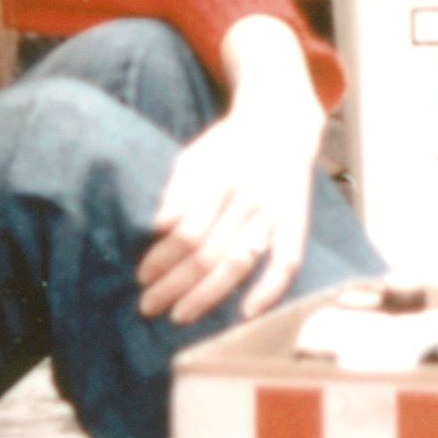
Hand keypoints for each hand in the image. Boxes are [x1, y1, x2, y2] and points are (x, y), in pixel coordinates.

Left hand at [138, 26, 327, 325]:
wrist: (282, 123)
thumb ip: (177, 191)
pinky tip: (246, 313)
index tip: (142, 276)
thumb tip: (159, 229)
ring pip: (240, 262)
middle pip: (208, 253)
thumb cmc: (227, 146)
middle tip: (149, 305)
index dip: (162, 258)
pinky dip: (270, 290)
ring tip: (180, 314)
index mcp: (220, 179)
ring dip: (208, 294)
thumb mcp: (194, 156)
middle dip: (175, 285)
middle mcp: (249, 198)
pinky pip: (287, 261)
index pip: (186, 231)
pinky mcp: (296, 222)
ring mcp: (275, 212)